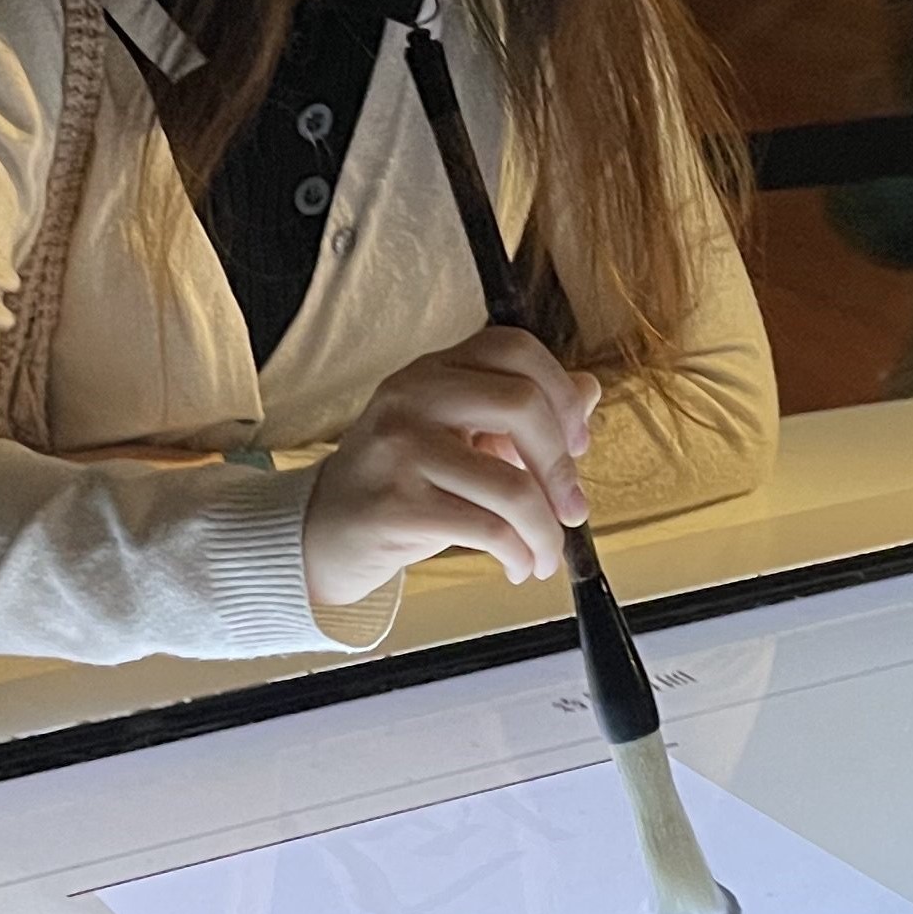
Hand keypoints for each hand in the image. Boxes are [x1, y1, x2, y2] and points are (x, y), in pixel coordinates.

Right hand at [303, 326, 601, 606]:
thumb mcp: (456, 435)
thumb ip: (519, 414)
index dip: (560, 391)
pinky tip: (518, 565)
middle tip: (572, 508)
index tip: (577, 441)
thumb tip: (589, 388)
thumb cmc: (400, 482)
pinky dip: (519, 554)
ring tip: (546, 555)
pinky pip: (487, 530)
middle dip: (562, 467)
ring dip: (546, 532)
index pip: (513, 347)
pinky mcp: (396, 505)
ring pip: (510, 485)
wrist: (323, 532)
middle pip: (522, 404)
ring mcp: (400, 449)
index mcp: (432, 371)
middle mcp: (412, 397)